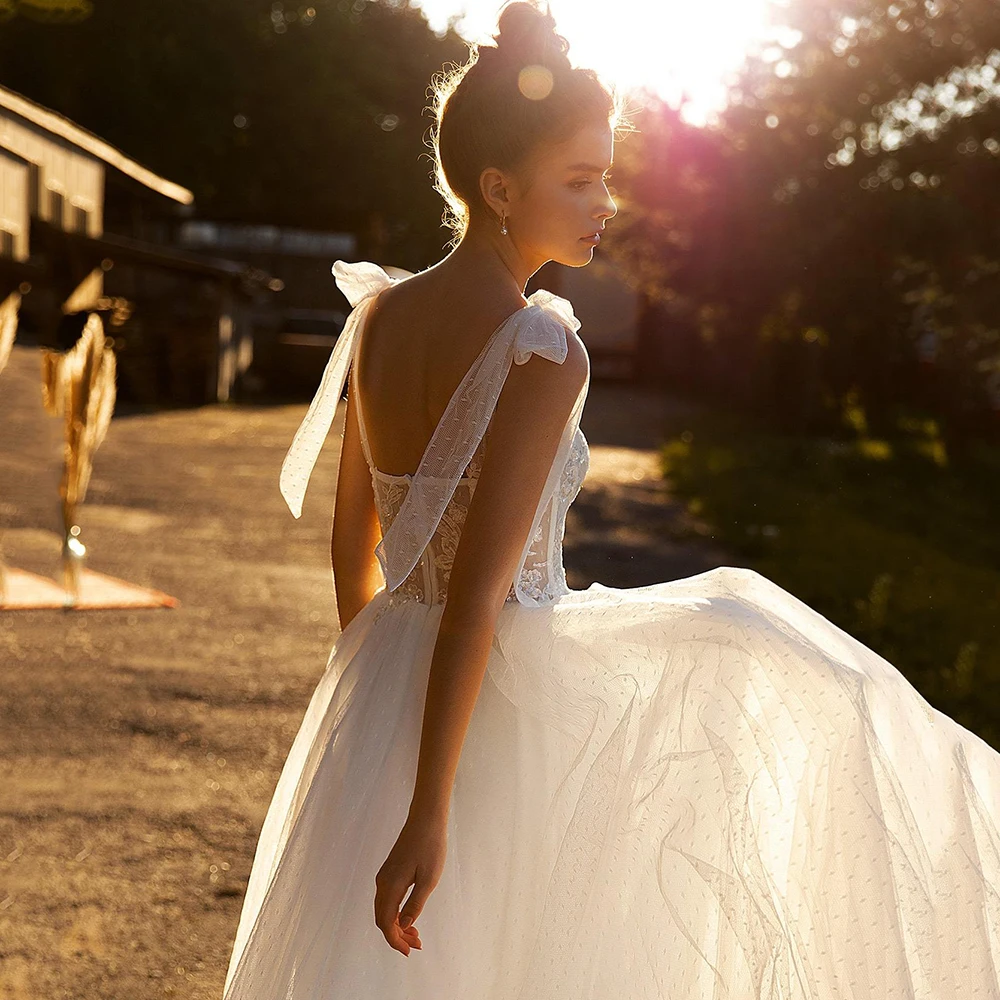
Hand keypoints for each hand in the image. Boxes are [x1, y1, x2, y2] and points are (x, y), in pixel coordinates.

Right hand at [373, 811, 446, 955]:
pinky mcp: (390, 871)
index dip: (395, 941)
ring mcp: (385, 876)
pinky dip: (397, 912)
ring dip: (397, 925)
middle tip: (416, 945)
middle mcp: (383, 883)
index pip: (386, 922)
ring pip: (384, 910)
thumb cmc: (430, 847)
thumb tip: (404, 924)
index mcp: (390, 886)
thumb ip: (416, 903)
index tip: (410, 951)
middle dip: (397, 936)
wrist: (426, 819)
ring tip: (416, 934)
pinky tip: (410, 916)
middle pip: (382, 919)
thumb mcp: (428, 879)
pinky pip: (388, 899)